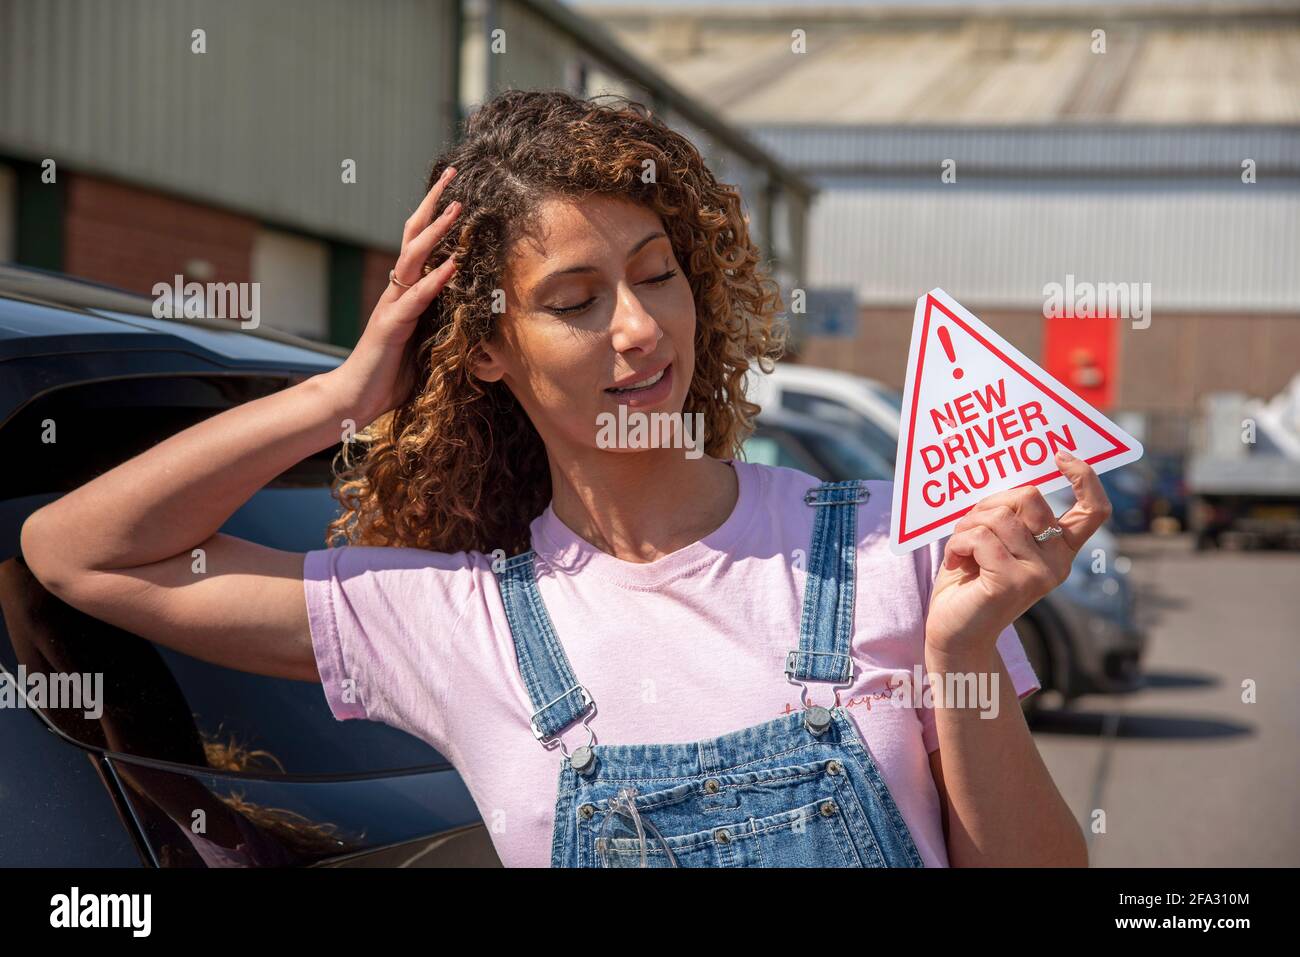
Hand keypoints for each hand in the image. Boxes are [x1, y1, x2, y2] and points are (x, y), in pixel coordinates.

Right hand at [325, 166, 463, 422]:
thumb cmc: (391, 375)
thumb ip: (443, 324)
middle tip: (452, 174)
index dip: (436, 216)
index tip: (456, 189)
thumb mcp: (427, 345)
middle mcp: (397, 292)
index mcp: (406, 293)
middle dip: (433, 204)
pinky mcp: (390, 326)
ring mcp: (392, 306)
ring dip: (436, 232)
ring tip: (457, 208)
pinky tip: (453, 265)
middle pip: (413, 237)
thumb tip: (474, 314)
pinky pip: (416, 298)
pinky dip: (435, 280)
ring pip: (413, 259)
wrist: (357, 399)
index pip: (421, 245)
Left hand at [925, 450, 1112, 655]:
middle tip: (970, 527)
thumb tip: (1006, 481)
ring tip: (960, 550)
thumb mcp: (993, 542)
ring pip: (999, 515)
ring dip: (967, 526)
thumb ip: (1008, 516)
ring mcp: (1039, 574)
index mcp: (1059, 549)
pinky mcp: (1013, 582)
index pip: (1093, 510)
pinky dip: (958, 543)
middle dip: (989, 502)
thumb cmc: (969, 582)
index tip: (1059, 455)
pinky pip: (980, 537)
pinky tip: (956, 562)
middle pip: (1030, 496)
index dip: (1085, 476)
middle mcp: (1058, 562)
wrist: (953, 633)